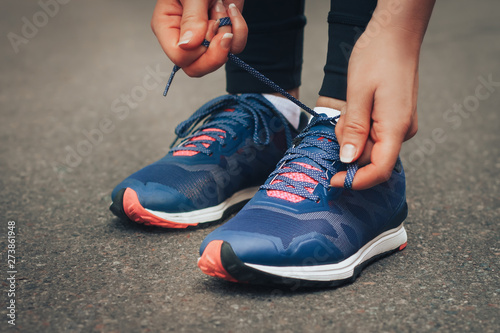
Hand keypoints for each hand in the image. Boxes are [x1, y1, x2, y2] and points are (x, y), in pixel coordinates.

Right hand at [151, 0, 246, 76]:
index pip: (179, 58)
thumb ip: (191, 18)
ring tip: (221, 7)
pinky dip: (239, 29)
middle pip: (196, 68)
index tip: (209, 25)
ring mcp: (205, 37)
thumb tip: (187, 46)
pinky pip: (235, 48)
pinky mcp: (223, 34)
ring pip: (218, 60)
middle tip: (221, 25)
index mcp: (166, 26)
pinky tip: (232, 9)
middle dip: (215, 51)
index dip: (198, 50)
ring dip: (228, 32)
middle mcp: (184, 36)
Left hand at [331, 25, 420, 189]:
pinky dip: (358, 126)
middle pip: (369, 158)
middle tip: (342, 116)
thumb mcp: (358, 93)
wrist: (395, 35)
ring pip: (368, 145)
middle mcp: (402, 130)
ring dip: (351, 133)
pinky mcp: (394, 119)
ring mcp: (399, 125)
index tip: (333, 181)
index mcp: (396, 127)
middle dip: (348, 146)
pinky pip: (371, 134)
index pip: (379, 170)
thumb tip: (348, 160)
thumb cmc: (377, 57)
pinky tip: (357, 106)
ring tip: (351, 105)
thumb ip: (353, 129)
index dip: (356, 181)